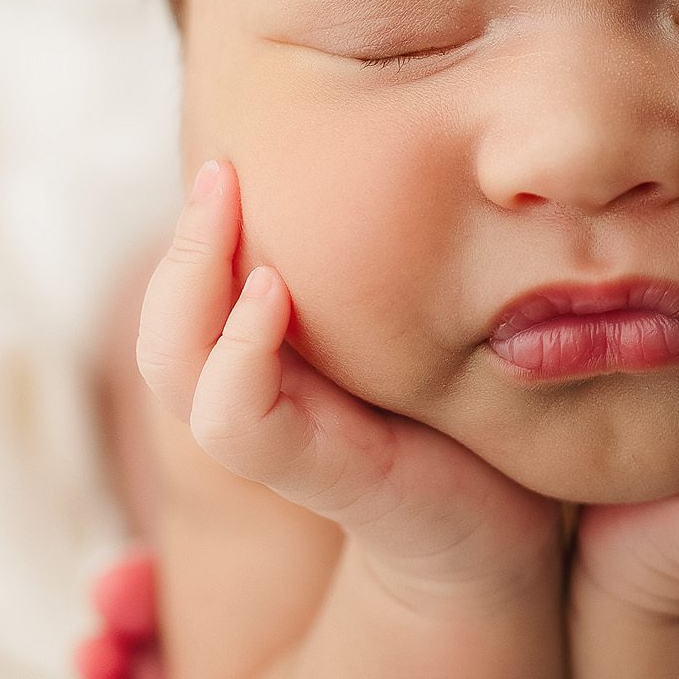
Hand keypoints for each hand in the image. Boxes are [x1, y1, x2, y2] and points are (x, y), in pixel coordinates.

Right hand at [137, 159, 564, 608]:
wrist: (512, 529)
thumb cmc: (465, 417)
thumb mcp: (416, 322)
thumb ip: (380, 263)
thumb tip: (375, 148)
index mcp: (272, 364)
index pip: (190, 296)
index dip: (194, 232)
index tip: (231, 159)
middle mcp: (260, 401)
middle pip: (166, 327)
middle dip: (180, 244)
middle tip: (217, 169)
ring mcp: (283, 441)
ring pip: (176, 366)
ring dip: (190, 279)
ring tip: (226, 200)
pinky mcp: (323, 475)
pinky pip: (237, 421)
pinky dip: (238, 353)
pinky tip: (272, 291)